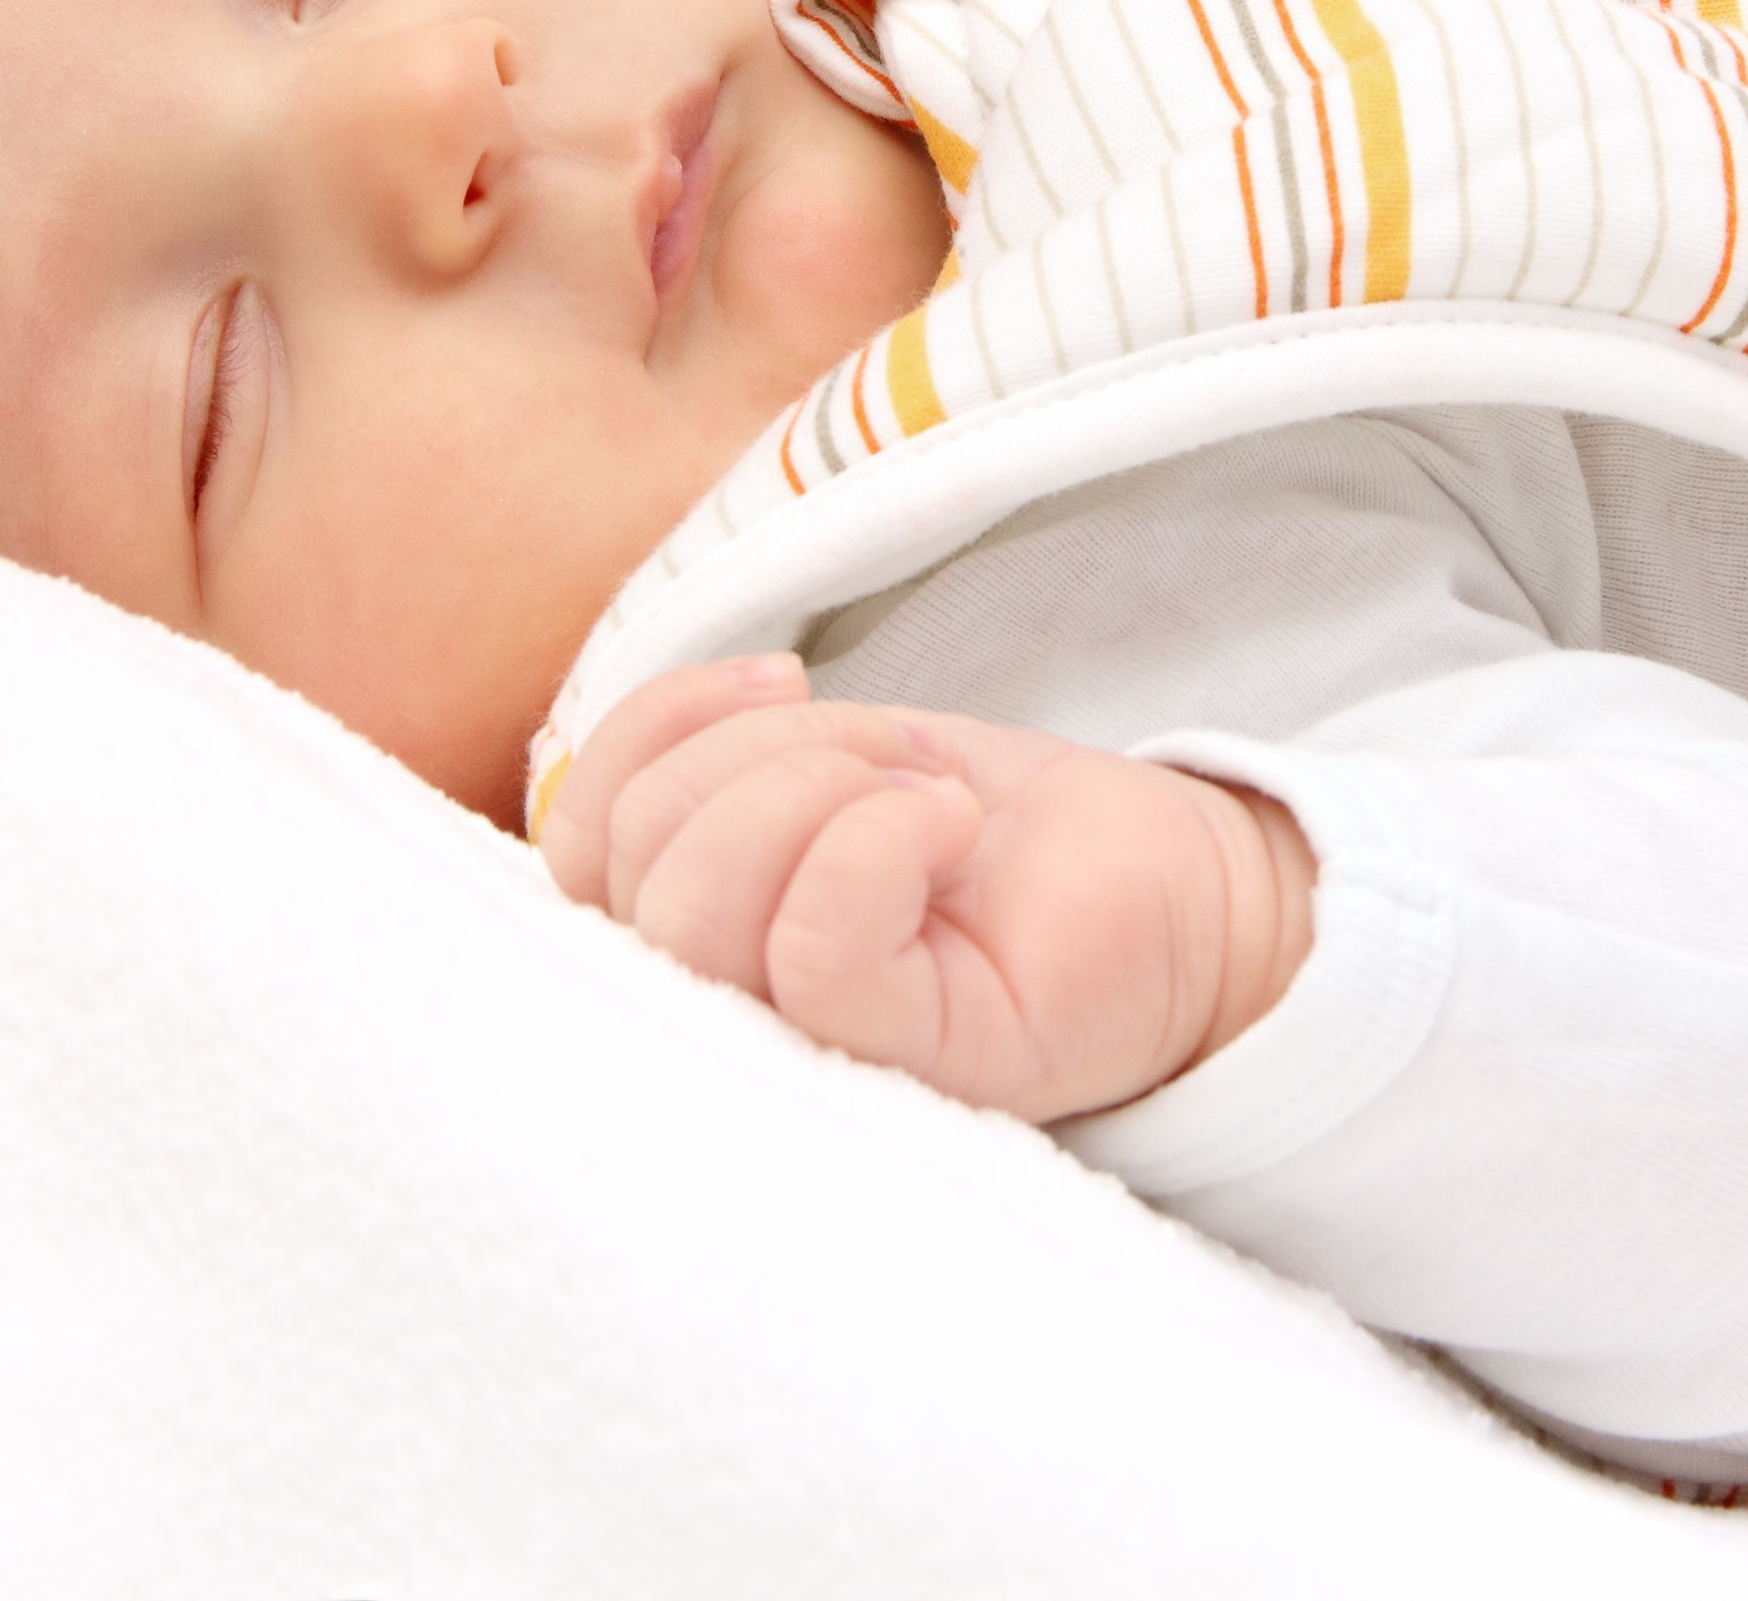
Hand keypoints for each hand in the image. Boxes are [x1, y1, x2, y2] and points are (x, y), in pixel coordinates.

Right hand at [536, 655, 1315, 1123]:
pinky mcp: (908, 1068)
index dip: (652, 729)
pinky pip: (815, 950)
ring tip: (928, 791)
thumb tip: (589, 760)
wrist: (1176, 884)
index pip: (571, 846)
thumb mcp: (815, 762)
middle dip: (763, 748)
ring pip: (698, 900)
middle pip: (631, 860)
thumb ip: (690, 782)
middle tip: (894, 753)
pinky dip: (880, 839)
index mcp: (688, 941)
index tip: (779, 678)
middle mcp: (729, 1016)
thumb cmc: (986, 829)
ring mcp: (811, 1054)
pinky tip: (950, 822)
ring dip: (822, 776)